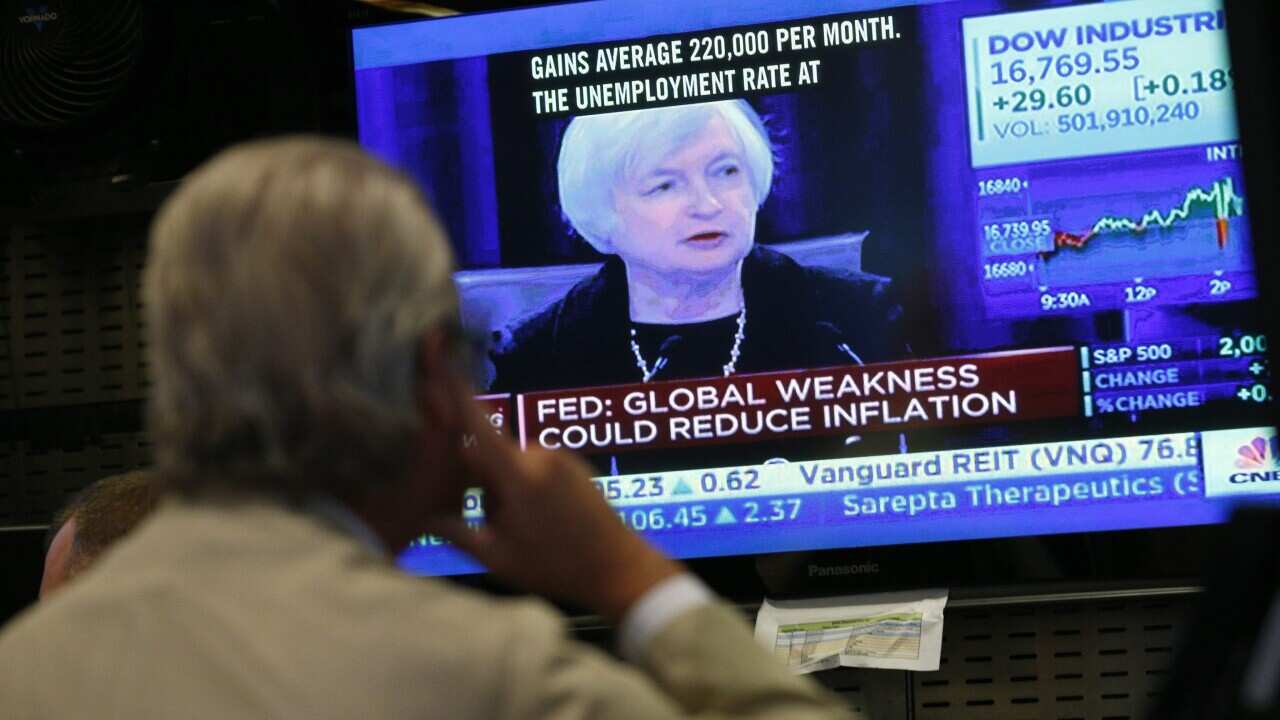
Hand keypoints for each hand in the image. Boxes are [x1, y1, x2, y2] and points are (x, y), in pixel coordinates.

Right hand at [426, 398, 681, 621]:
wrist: (620, 568)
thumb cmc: (555, 568)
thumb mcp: (498, 558)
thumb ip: (457, 532)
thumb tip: (426, 516)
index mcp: (519, 473)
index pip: (478, 424)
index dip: (455, 392)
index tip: (442, 360)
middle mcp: (540, 454)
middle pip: (491, 455)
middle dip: (484, 484)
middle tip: (501, 527)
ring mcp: (561, 457)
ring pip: (513, 465)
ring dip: (507, 489)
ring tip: (529, 531)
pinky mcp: (575, 464)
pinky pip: (535, 468)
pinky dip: (528, 488)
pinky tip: (546, 522)